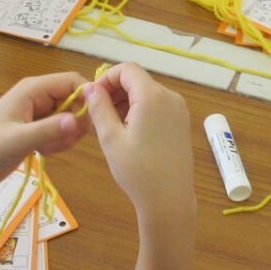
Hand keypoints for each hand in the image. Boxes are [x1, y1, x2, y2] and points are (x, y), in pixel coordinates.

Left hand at [0, 72, 91, 188]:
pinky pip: (61, 131)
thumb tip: (78, 121)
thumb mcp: (18, 140)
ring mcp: (38, 113)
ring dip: (66, 136)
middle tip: (64, 141)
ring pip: (70, 118)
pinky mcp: (37, 129)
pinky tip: (43, 152)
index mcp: (33, 89)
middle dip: (76, 122)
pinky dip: (58, 143)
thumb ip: (48, 130)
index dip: (87, 97)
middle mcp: (39, 97)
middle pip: (75, 101)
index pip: (73, 81)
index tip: (92, 123)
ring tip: (48, 148)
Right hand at [82, 63, 194, 225]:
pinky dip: (140, 112)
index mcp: (153, 96)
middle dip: (115, 92)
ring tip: (110, 128)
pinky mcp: (181, 122)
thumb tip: (89, 87)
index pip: (127, 69)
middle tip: (97, 116)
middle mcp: (170, 97)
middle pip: (137, 80)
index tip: (93, 99)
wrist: (169, 200)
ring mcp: (179, 110)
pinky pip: (157, 106)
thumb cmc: (137, 171)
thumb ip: (99, 108)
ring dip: (126, 103)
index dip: (106, 78)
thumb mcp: (110, 138)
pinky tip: (128, 133)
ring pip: (146, 93)